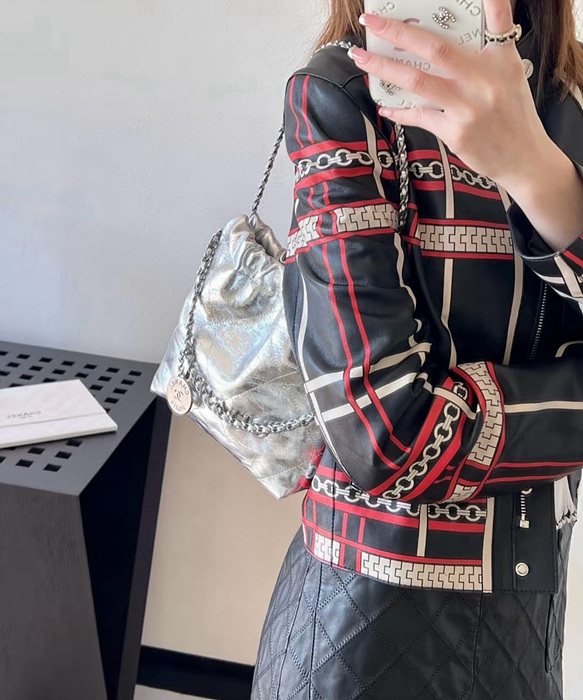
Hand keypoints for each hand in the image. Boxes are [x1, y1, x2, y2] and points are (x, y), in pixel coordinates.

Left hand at [348, 0, 552, 188]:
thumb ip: (487, 54)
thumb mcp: (511, 76)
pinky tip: (384, 106)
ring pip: (416, 80)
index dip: (487, 0)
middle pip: (434, 48)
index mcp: (501, 59)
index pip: (497, 20)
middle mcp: (484, 79)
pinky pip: (419, 116)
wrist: (524, 159)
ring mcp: (468, 107)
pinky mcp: (456, 132)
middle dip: (397, 31)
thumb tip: (447, 44)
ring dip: (383, 67)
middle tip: (370, 20)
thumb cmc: (514, 116)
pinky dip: (399, 111)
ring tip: (360, 58)